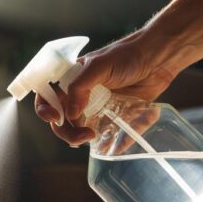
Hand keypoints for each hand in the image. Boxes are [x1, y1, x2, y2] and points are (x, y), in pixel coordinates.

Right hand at [35, 30, 177, 146]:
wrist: (158, 59)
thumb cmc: (127, 55)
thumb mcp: (99, 65)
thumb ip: (80, 87)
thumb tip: (70, 115)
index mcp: (71, 81)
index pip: (47, 98)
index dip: (44, 110)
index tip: (56, 118)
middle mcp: (81, 97)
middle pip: (61, 121)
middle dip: (66, 131)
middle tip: (82, 134)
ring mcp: (97, 109)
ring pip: (80, 131)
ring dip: (81, 138)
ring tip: (93, 136)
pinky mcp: (115, 118)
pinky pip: (106, 136)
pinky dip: (105, 145)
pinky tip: (108, 146)